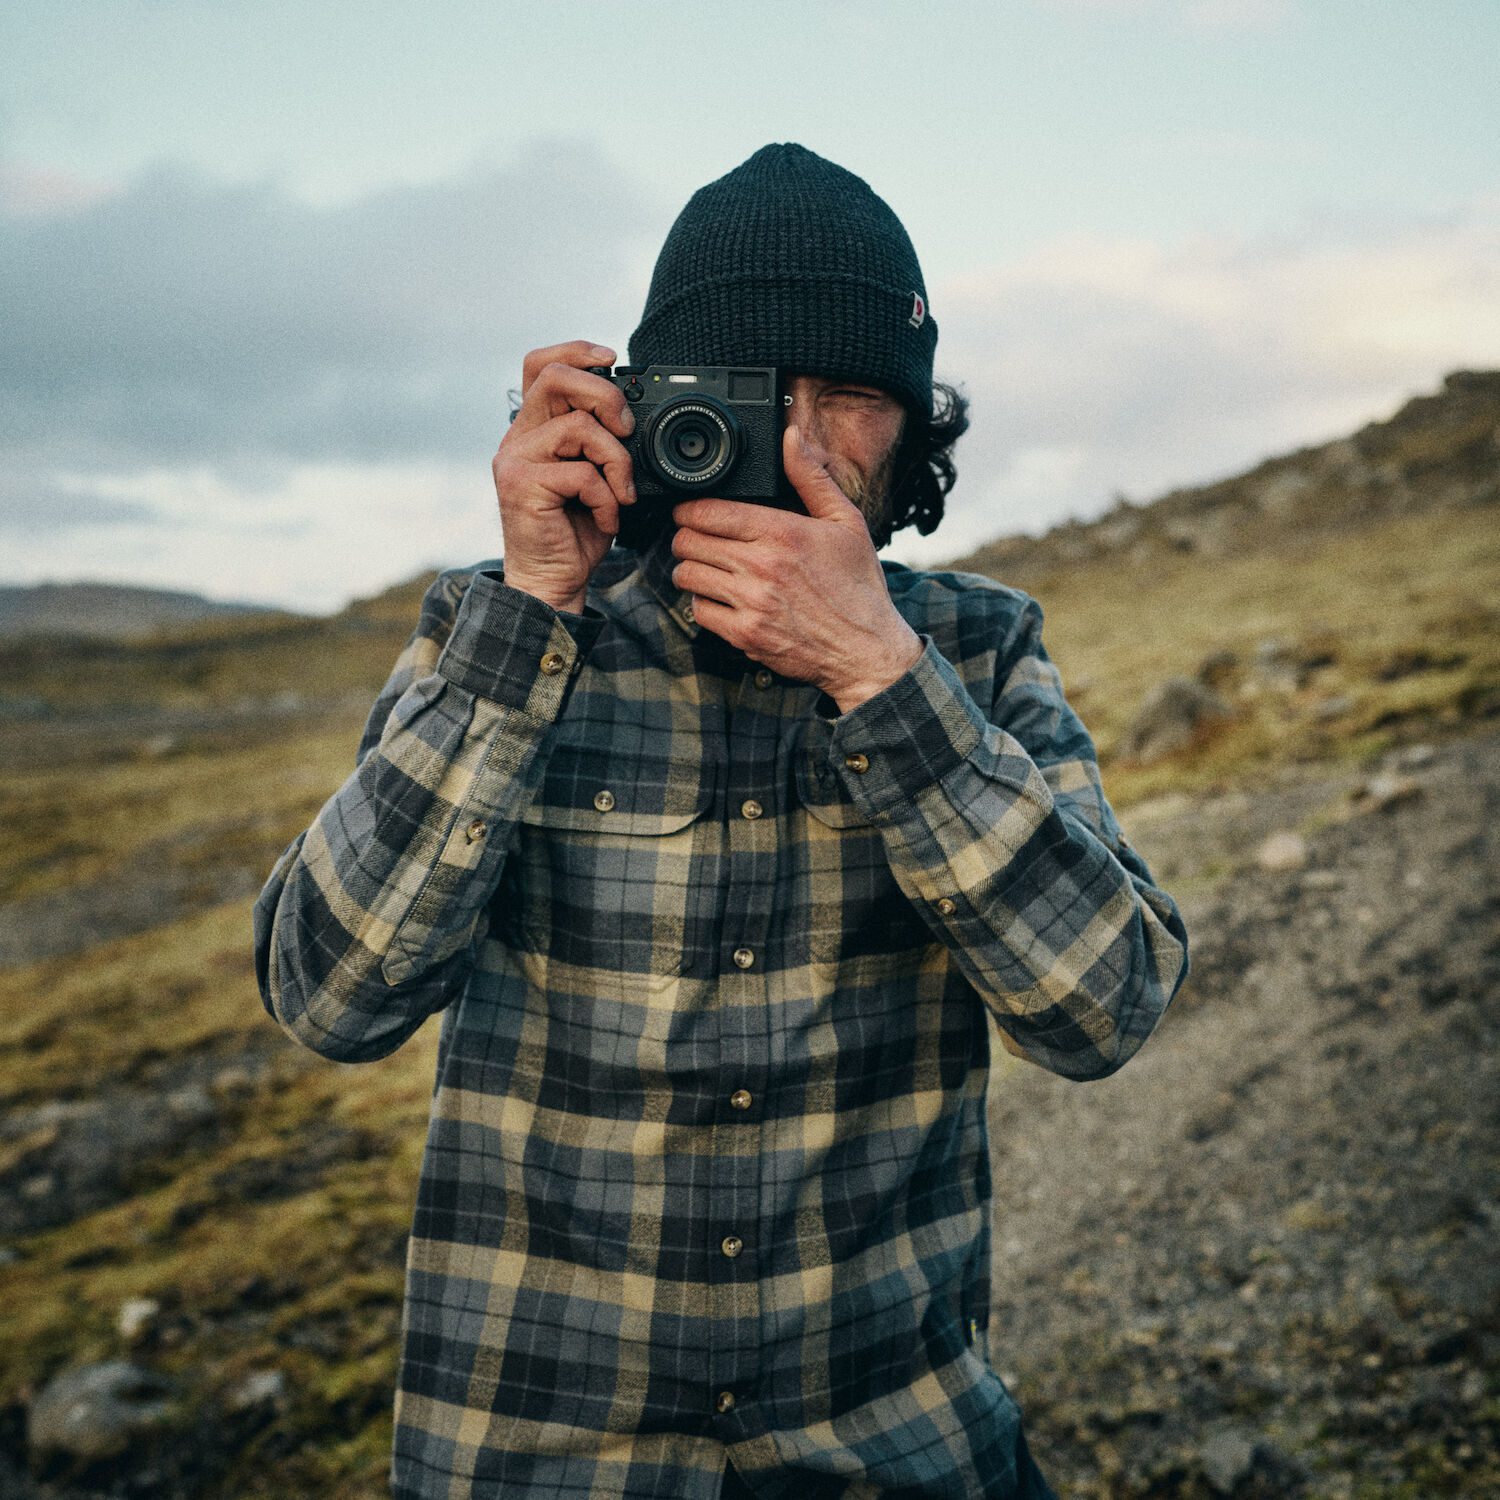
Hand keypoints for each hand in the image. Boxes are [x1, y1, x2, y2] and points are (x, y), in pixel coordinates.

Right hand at [492, 341, 637, 613]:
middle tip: (627, 429)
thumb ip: (599, 441)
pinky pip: (582, 474)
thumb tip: (631, 413)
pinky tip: (606, 519)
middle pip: (556, 379)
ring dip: (617, 459)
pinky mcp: (522, 486)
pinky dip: (607, 498)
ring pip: (578, 428)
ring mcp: (515, 461)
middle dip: (605, 395)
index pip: (541, 366)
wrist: (553, 581)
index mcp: (533, 428)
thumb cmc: (576, 532)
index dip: (576, 351)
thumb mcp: (594, 476)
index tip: (613, 359)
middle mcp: (518, 438)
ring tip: (621, 491)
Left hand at [670, 424, 922, 710]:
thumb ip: (811, 478)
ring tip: (706, 567)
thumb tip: (791, 438)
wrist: (866, 649)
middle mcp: (762, 566)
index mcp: (782, 532)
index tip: (691, 511)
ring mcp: (750, 603)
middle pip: (687, 541)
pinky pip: (699, 612)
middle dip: (687, 536)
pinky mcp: (745, 635)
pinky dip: (704, 604)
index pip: (707, 511)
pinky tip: (722, 598)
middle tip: (696, 539)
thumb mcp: (846, 522)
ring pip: (686, 575)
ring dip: (690, 569)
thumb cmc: (858, 587)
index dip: (689, 508)